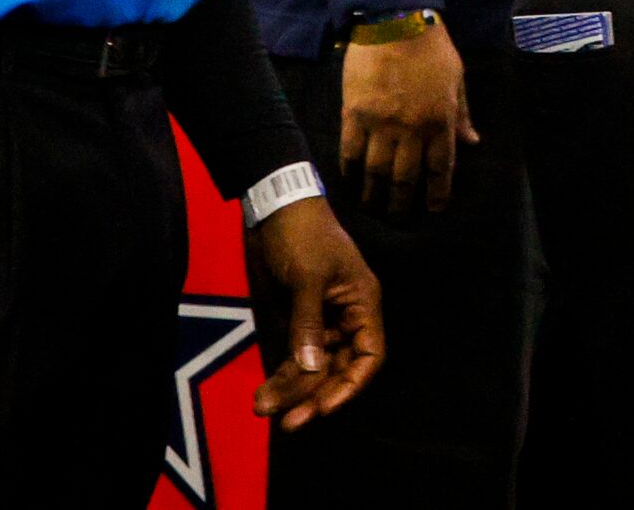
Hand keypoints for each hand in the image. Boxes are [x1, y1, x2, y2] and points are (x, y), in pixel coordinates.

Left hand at [249, 197, 384, 430]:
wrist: (276, 210)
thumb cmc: (303, 237)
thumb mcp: (307, 277)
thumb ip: (308, 324)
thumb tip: (310, 369)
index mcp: (362, 304)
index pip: (370, 355)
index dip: (351, 385)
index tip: (324, 407)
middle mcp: (346, 318)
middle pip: (339, 368)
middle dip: (314, 396)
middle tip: (288, 423)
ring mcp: (321, 321)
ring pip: (313, 368)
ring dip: (292, 390)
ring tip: (263, 409)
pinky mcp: (298, 322)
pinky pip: (294, 357)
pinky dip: (280, 376)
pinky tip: (263, 393)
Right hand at [339, 18, 475, 212]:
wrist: (396, 22)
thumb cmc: (432, 48)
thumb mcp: (457, 78)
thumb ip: (462, 114)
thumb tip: (473, 142)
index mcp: (441, 120)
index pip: (441, 167)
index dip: (438, 191)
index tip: (434, 209)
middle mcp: (412, 129)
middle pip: (406, 177)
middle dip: (403, 202)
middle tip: (399, 217)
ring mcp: (381, 124)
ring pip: (377, 171)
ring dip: (374, 194)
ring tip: (372, 207)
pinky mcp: (354, 114)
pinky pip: (350, 151)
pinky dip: (350, 171)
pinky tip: (350, 182)